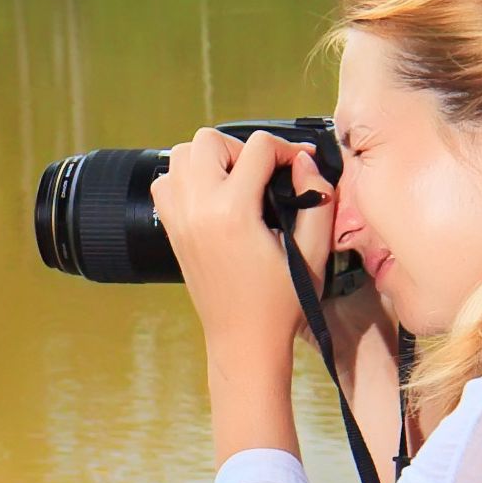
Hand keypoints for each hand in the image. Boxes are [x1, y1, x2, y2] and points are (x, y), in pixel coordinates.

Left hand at [165, 128, 326, 466]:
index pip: (257, 149)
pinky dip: (185, 178)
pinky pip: (165, 183)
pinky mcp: (172, 231)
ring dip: (209, 158)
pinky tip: (212, 197)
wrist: (244, 342)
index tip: (300, 165)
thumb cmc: (281, 304)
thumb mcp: (312, 252)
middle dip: (241, 148)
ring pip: (180, 155)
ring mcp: (179, 219)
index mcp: (233, 212)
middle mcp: (198, 209)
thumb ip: (316, 199)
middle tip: (263, 173)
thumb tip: (306, 163)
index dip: (286, 149)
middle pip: (208, 140)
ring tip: (236, 182)